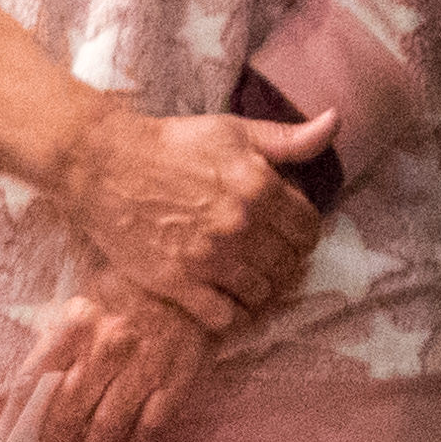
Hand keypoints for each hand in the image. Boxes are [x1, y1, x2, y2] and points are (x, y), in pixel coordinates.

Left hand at [17, 274, 217, 441]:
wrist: (193, 275)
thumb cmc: (129, 290)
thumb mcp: (83, 303)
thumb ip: (55, 343)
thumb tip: (28, 398)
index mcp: (74, 323)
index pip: (31, 381)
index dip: (15, 421)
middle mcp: (105, 345)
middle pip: (65, 413)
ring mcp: (144, 364)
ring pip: (107, 428)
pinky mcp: (177, 378)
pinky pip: (150, 425)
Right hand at [50, 100, 330, 328]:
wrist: (105, 165)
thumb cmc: (171, 145)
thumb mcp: (234, 131)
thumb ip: (288, 138)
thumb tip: (335, 122)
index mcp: (258, 184)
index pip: (308, 229)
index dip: (303, 235)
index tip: (289, 236)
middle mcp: (239, 224)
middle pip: (288, 265)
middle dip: (285, 265)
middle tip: (269, 261)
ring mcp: (209, 257)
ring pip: (261, 294)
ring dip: (261, 292)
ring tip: (249, 282)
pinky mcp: (178, 282)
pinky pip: (224, 318)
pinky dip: (233, 317)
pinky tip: (227, 304)